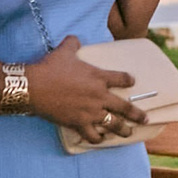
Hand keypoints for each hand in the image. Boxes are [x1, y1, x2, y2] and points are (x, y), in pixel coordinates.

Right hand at [26, 35, 143, 140]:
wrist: (33, 86)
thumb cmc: (50, 68)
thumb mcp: (64, 51)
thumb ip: (72, 44)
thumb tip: (73, 38)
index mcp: (99, 77)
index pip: (122, 79)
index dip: (128, 80)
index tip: (132, 82)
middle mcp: (99, 96)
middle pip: (124, 107)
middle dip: (136, 114)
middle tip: (144, 119)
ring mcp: (90, 112)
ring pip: (113, 124)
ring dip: (123, 129)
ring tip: (128, 132)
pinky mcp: (78, 123)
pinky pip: (93, 135)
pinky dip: (98, 138)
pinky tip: (101, 139)